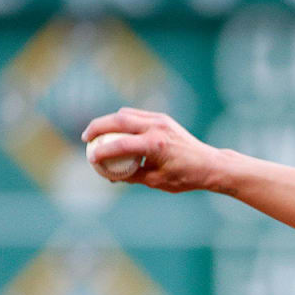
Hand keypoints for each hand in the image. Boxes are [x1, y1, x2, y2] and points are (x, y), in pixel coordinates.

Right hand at [82, 107, 222, 192]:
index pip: (121, 144)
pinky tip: (114, 130)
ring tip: (96, 133)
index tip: (91, 159)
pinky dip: (122, 120)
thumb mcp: (156, 181)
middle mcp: (157, 128)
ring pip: (126, 113)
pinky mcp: (163, 118)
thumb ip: (131, 176)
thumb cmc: (185, 176)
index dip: (102, 151)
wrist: (209, 164)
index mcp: (156, 145)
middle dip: (98, 127)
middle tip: (86, 139)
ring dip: (108, 121)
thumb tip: (110, 176)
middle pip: (119, 120)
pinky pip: (136, 114)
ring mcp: (161, 120)